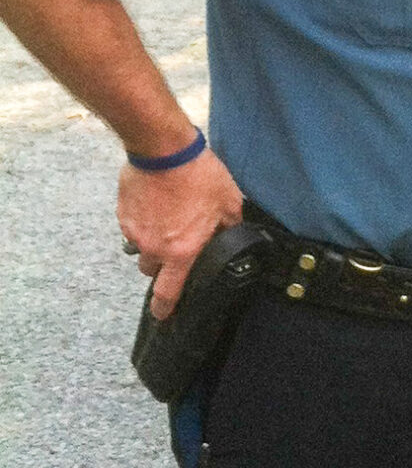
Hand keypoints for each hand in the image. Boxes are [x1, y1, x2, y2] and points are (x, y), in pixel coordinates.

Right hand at [118, 148, 244, 320]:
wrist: (163, 151)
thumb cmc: (199, 176)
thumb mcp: (228, 202)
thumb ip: (229, 226)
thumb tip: (232, 234)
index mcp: (181, 252)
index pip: (168, 293)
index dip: (165, 309)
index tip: (163, 316)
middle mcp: (154, 248)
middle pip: (151, 270)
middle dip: (162, 266)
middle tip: (175, 248)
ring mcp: (135, 232)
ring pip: (141, 249)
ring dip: (151, 245)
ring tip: (166, 223)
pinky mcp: (123, 215)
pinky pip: (132, 228)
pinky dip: (142, 224)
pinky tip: (156, 206)